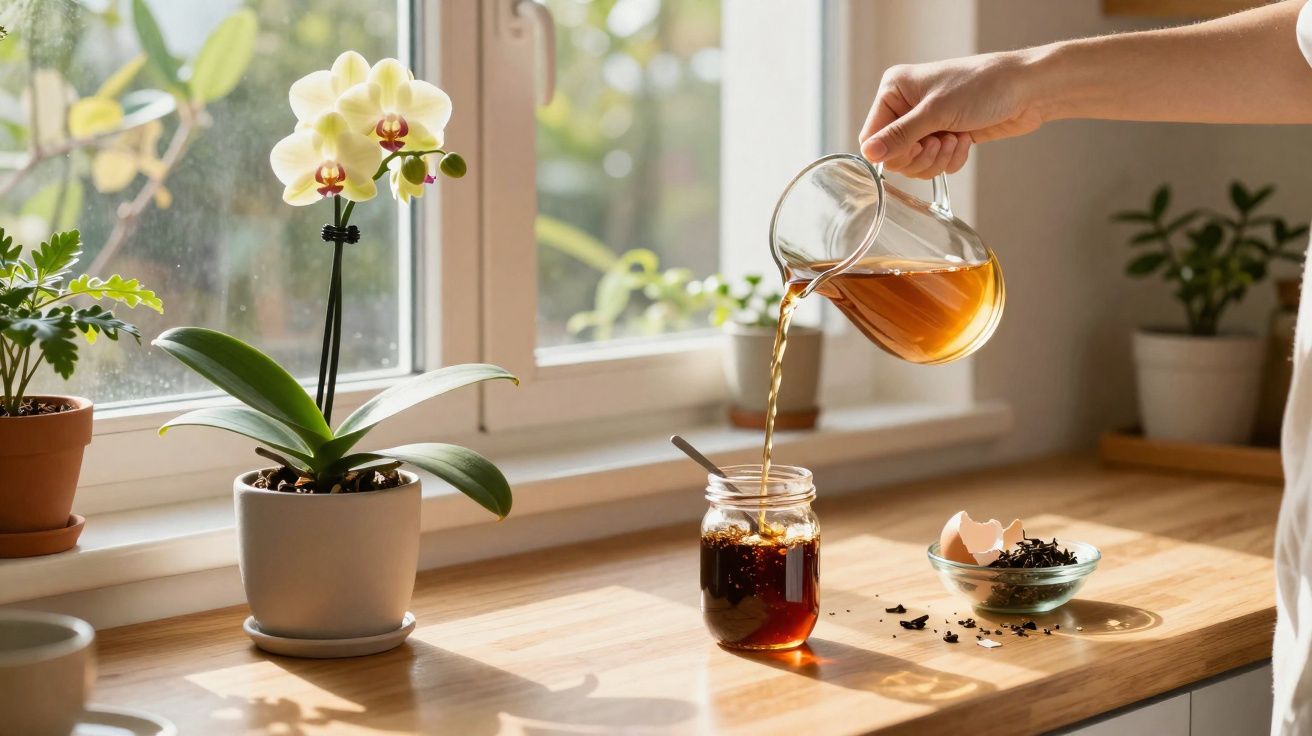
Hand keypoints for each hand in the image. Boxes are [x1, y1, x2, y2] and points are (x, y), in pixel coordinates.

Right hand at [859, 51, 1045, 178]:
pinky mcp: (945, 136)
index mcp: (895, 90)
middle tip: (940, 142)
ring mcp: (926, 123)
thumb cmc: (983, 86)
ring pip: (915, 163)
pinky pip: (935, 164)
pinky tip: (966, 140)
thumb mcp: (935, 112)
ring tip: (957, 139)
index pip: (871, 136)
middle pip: (893, 154)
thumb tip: (869, 154)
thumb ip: (899, 135)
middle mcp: (907, 106)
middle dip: (920, 156)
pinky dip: (951, 159)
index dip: (892, 151)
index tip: (917, 146)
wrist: (1026, 89)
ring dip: (938, 159)